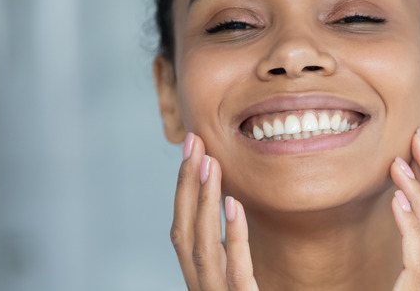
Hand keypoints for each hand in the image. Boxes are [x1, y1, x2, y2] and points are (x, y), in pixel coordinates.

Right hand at [170, 132, 258, 289]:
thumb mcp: (235, 275)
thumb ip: (227, 250)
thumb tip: (230, 202)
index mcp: (198, 276)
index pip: (182, 227)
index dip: (183, 186)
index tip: (191, 148)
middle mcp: (201, 286)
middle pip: (185, 231)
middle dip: (187, 184)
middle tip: (195, 143)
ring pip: (205, 247)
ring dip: (204, 202)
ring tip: (212, 164)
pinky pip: (237, 270)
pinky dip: (233, 236)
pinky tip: (234, 204)